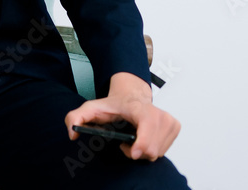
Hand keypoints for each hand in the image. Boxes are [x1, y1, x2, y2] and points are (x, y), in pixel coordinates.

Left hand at [64, 72, 180, 160]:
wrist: (132, 93)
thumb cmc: (114, 104)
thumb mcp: (91, 107)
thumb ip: (75, 117)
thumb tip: (72, 133)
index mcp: (138, 107)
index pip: (148, 124)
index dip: (143, 142)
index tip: (133, 152)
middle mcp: (157, 112)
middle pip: (152, 147)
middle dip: (136, 152)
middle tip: (125, 144)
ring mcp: (168, 119)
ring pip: (158, 151)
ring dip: (143, 152)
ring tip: (133, 140)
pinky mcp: (174, 126)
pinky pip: (164, 150)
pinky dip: (152, 149)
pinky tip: (143, 139)